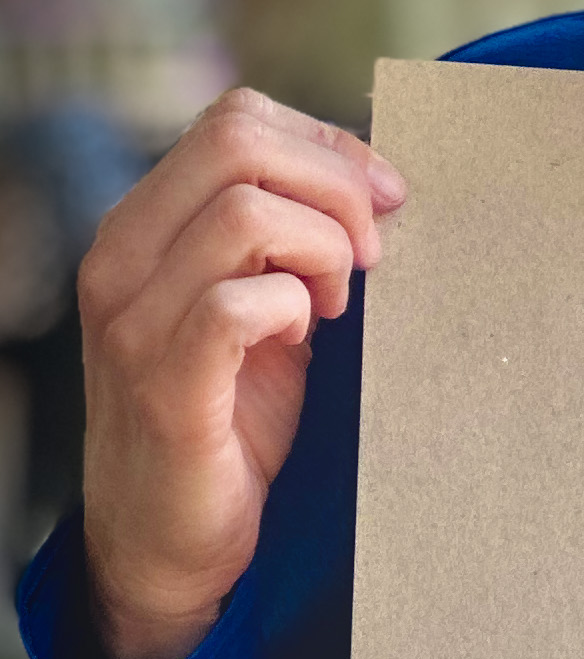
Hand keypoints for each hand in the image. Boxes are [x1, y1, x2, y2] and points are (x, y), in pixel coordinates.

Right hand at [78, 89, 406, 658]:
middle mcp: (124, 257)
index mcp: (146, 224)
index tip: (384, 199)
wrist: (170, 540)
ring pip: (247, 212)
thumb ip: (294, 242)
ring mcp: (134, 319)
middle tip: (373, 253)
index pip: (236, 118)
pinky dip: (296, 307)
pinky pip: (240, 303)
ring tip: (336, 305)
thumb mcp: (264, 308)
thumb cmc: (232, 420)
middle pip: (239, 141)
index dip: (328, 144)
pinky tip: (307, 337)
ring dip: (324, 250)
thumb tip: (380, 186)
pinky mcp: (165, 385)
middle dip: (336, 186)